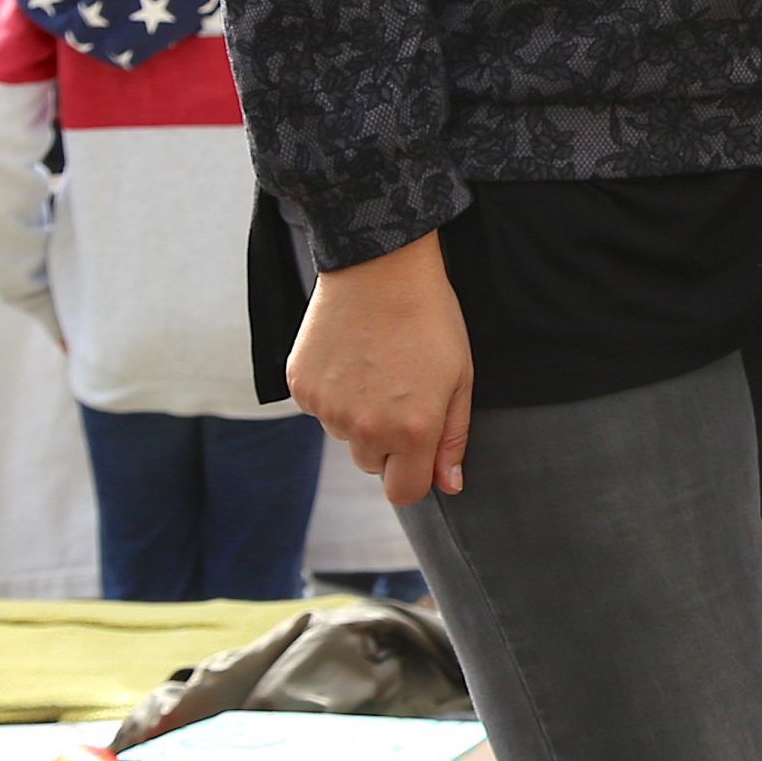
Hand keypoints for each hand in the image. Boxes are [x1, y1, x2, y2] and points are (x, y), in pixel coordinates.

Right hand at [289, 231, 474, 505]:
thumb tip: (450, 484)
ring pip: (346, 435)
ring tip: (378, 364)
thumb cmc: (430, 319)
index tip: (420, 450)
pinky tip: (351, 355)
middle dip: (388, 441)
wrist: (381, 268)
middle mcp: (366, 430)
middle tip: (402, 389)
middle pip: (373, 464)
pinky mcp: (301, 389)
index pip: (404, 492)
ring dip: (360, 414)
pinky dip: (334, 391)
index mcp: (411, 431)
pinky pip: (320, 408)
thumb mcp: (461, 376)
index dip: (414, 474)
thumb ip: (453, 437)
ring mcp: (328, 410)